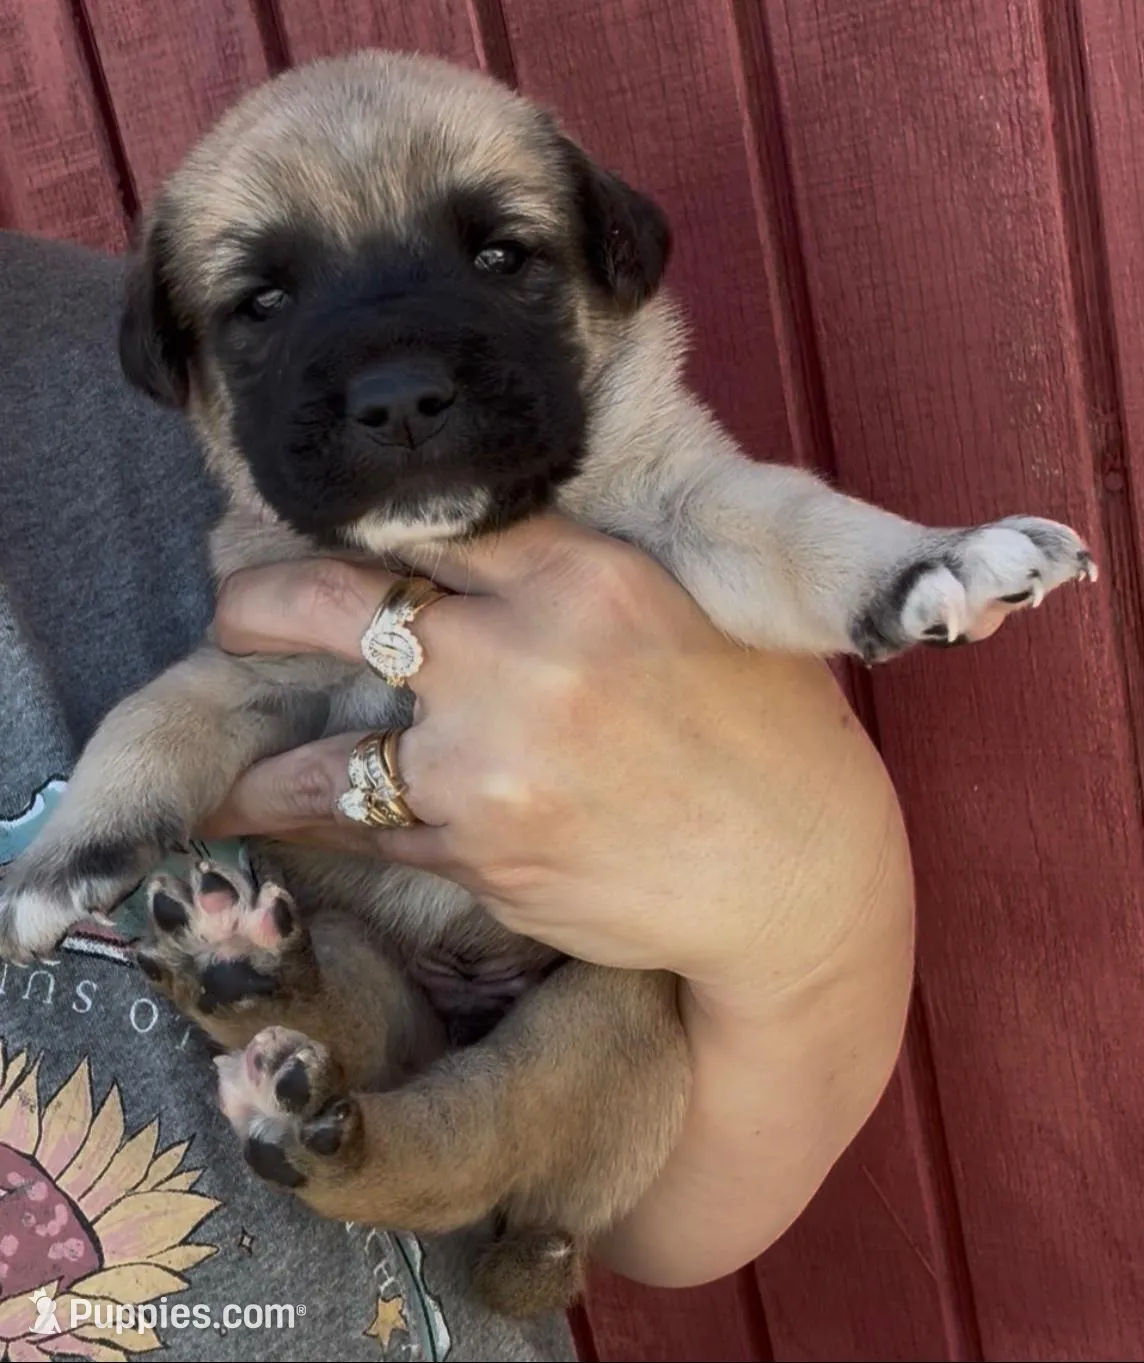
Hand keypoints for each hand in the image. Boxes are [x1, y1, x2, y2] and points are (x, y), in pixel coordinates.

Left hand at [205, 514, 904, 1003]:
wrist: (796, 876)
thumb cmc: (767, 737)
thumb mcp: (696, 615)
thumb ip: (589, 579)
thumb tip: (494, 555)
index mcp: (584, 578)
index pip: (433, 526)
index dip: (356, 528)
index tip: (313, 533)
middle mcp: (522, 659)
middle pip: (340, 609)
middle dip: (260, 607)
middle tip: (228, 613)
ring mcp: (491, 766)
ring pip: (334, 756)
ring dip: (268, 767)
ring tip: (228, 774)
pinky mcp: (482, 856)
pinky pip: (375, 835)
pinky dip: (331, 833)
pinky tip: (288, 831)